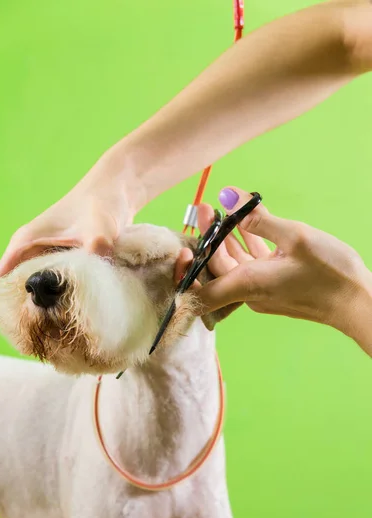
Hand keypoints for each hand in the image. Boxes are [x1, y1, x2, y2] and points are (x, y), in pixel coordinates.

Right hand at [0, 153, 135, 360]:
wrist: (115, 190)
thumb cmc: (101, 202)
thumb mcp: (98, 225)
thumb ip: (96, 246)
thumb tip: (95, 270)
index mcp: (25, 246)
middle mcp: (30, 256)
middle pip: (9, 299)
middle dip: (11, 329)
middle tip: (30, 356)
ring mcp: (46, 262)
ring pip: (32, 300)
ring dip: (34, 323)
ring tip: (48, 351)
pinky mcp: (64, 267)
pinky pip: (53, 296)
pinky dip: (55, 315)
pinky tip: (67, 331)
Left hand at [176, 187, 371, 349]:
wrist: (357, 303)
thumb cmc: (331, 273)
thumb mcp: (295, 237)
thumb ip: (258, 218)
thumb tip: (229, 195)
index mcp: (246, 285)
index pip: (198, 293)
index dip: (184, 273)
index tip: (182, 245)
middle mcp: (248, 293)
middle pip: (214, 268)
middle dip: (207, 237)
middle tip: (206, 207)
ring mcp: (261, 292)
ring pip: (232, 267)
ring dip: (225, 240)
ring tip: (220, 211)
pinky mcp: (273, 288)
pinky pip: (249, 268)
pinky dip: (244, 248)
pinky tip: (244, 227)